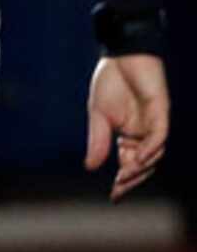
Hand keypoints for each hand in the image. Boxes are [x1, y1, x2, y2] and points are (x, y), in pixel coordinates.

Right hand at [86, 54, 169, 200]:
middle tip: (119, 190)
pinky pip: (160, 134)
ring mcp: (154, 122)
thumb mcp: (98, 115)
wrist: (120, 54)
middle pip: (145, 163)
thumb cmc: (110, 82)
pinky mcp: (161, 110)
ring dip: (141, 166)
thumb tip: (90, 166)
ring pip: (154, 152)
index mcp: (129, 135)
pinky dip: (150, 148)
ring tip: (125, 175)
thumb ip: (98, 141)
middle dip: (133, 179)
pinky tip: (138, 156)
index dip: (123, 180)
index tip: (113, 196)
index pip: (129, 163)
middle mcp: (145, 132)